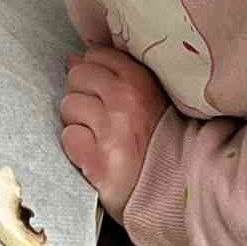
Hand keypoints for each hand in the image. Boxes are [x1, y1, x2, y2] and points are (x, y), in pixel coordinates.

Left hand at [60, 46, 170, 218]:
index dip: (93, 70)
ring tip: (97, 136)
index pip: (97, 55)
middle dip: (81, 93)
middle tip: (97, 115)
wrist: (178, 190)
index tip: (101, 88)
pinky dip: (76, 146)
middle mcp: (125, 100)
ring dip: (78, 121)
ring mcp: (110, 130)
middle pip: (77, 76)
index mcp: (141, 81)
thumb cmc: (163, 143)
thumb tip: (74, 59)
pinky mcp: (97, 160)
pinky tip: (93, 154)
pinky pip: (69, 137)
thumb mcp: (153, 98)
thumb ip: (119, 75)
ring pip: (68, 106)